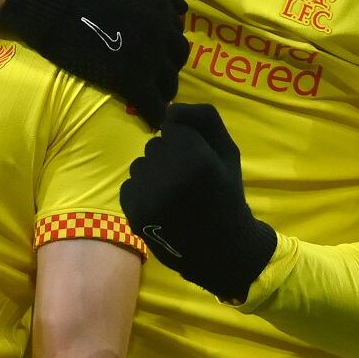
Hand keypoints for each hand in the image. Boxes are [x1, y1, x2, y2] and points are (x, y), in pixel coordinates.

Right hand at [0, 0, 187, 125]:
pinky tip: (149, 121)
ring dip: (161, 93)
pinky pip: (154, 106)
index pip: (175, 33)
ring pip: (169, 85)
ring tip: (148, 100)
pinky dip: (154, 115)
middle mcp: (162, 29)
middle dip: (166, 69)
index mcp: (159, 5)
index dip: (164, 46)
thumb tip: (168, 4)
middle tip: (150, 78)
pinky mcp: (132, 79)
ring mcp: (149, 56)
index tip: (153, 55)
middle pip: (177, 59)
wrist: (48, 3)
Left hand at [120, 102, 276, 303]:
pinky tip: (162, 209)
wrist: (221, 250)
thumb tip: (170, 107)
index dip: (188, 141)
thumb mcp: (228, 151)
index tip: (200, 162)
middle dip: (170, 156)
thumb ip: (203, 119)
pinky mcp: (132, 212)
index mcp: (195, 158)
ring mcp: (146, 195)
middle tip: (190, 182)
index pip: (173, 123)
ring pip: (140, 164)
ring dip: (155, 174)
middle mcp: (167, 175)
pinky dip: (143, 193)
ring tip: (176, 197)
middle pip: (156, 144)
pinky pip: (130, 185)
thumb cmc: (227, 196)